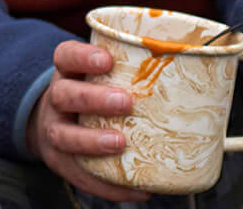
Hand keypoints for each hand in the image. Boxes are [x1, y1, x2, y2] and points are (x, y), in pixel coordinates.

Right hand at [26, 40, 148, 202]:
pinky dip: (106, 184)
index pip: (65, 55)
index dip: (83, 56)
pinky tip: (135, 188)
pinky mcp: (60, 162)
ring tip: (120, 142)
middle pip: (64, 94)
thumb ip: (128, 71)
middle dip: (93, 99)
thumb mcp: (97, 75)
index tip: (108, 60)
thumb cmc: (91, 93)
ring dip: (92, 140)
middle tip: (125, 102)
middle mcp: (55, 99)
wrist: (56, 122)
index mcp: (67, 72)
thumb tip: (188, 62)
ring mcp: (54, 131)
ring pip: (64, 135)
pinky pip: (79, 174)